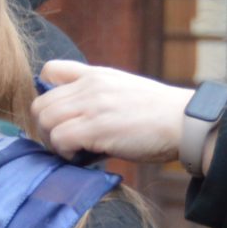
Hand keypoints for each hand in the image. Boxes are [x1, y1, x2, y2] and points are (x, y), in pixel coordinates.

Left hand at [32, 60, 190, 165]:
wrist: (186, 122)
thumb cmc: (158, 114)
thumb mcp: (123, 90)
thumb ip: (97, 96)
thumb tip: (73, 120)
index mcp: (96, 74)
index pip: (49, 70)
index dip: (47, 95)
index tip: (61, 115)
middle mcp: (91, 85)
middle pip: (40, 103)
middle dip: (46, 127)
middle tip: (64, 142)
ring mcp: (93, 105)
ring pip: (45, 120)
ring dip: (53, 141)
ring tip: (73, 150)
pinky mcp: (97, 127)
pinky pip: (60, 139)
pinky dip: (64, 152)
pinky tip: (81, 157)